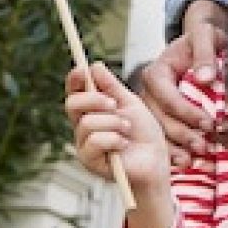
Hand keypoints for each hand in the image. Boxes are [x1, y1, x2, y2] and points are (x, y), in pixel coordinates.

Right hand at [65, 62, 169, 190]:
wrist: (155, 160)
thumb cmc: (143, 133)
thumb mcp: (130, 103)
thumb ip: (112, 86)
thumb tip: (94, 66)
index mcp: (92, 110)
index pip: (75, 91)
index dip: (74, 79)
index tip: (82, 69)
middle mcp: (83, 126)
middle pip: (72, 104)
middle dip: (95, 99)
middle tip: (115, 104)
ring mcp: (84, 144)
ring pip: (87, 123)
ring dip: (113, 123)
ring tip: (127, 130)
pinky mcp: (89, 161)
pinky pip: (94, 141)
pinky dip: (114, 139)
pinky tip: (123, 145)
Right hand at [139, 0, 227, 166]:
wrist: (202, 43)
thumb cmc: (203, 38)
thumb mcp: (205, 35)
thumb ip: (205, 53)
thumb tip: (204, 78)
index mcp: (156, 72)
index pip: (167, 96)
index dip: (187, 112)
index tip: (209, 123)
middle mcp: (148, 92)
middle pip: (159, 119)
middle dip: (181, 134)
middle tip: (203, 146)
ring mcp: (152, 108)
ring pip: (158, 132)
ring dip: (175, 147)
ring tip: (194, 160)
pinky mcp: (159, 118)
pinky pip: (162, 137)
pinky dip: (174, 150)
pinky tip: (188, 162)